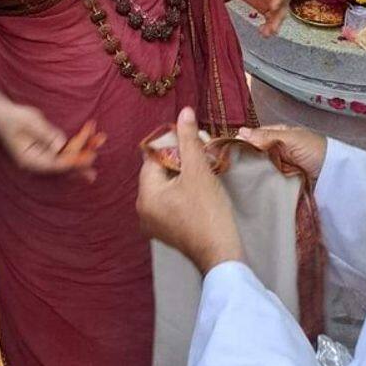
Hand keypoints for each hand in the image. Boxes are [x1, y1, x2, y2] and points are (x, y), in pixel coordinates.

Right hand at [0, 100, 101, 179]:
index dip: (75, 161)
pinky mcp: (47, 151)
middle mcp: (38, 163)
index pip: (57, 164)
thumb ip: (45, 134)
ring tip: (100, 139)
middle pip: (65, 164)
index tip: (90, 156)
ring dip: (84, 146)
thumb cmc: (13, 118)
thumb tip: (61, 145)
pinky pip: (65, 150)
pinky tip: (90, 137)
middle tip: (99, 148)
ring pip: (68, 157)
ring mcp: (43, 158)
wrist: (2, 116)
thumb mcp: (29, 122)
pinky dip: (78, 143)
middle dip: (84, 155)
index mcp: (30, 161)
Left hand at [137, 107, 243, 274]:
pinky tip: (202, 188)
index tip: (194, 141)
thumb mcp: (198, 170)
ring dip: (185, 173)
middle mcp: (144, 209)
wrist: (221, 255)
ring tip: (205, 168)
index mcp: (145, 194)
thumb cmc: (208, 212)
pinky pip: (172, 200)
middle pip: (160, 170)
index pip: (154, 156)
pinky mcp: (168, 230)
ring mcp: (155, 222)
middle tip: (202, 154)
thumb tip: (184, 111)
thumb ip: (189, 139)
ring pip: (167, 185)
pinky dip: (184, 190)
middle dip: (181, 158)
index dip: (173, 144)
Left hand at [218, 0, 286, 36]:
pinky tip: (263, 32)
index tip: (273, 7)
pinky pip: (270, 19)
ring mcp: (271, 0)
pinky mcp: (266, 9)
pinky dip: (268, 27)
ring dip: (274, 25)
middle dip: (278, 17)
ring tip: (267, 33)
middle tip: (273, 26)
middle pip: (282, 4)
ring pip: (278, 15)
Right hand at [237, 125, 326, 181]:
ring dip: (252, 174)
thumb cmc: (316, 150)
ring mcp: (279, 168)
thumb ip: (267, 136)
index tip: (227, 151)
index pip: (254, 138)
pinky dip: (261, 186)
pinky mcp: (283, 184)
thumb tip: (241, 132)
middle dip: (244, 161)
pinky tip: (251, 189)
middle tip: (230, 168)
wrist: (335, 175)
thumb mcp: (291, 138)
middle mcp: (277, 151)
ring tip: (236, 180)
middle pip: (254, 155)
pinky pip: (268, 183)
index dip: (241, 143)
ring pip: (259, 170)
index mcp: (278, 136)